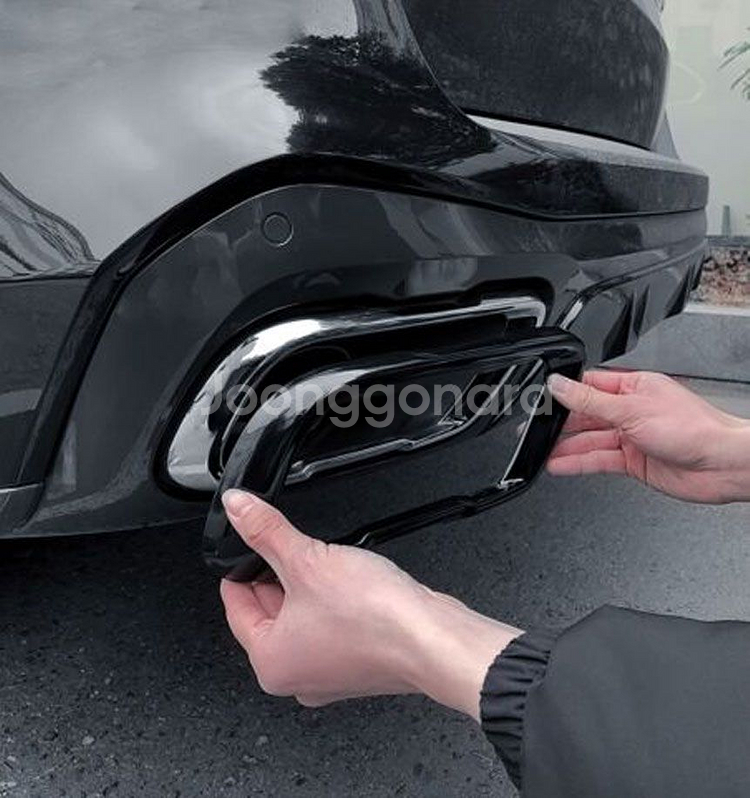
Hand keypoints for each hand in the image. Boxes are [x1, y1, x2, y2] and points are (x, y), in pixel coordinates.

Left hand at [219, 491, 519, 719]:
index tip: (249, 542)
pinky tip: (349, 584)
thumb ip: (266, 531)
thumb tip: (239, 508)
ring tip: (327, 563)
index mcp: (270, 662)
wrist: (433, 638)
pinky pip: (330, 625)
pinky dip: (333, 602)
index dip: (241, 566)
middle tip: (294, 547)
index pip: (235, 605)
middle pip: (269, 611)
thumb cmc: (376, 618)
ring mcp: (329, 674)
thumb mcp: (307, 560)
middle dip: (278, 575)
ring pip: (302, 617)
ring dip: (308, 586)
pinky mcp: (358, 664)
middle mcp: (296, 676)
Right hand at [547, 370, 749, 503]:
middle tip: (534, 428)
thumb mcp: (631, 409)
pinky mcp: (633, 461)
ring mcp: (632, 436)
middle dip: (561, 423)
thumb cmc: (693, 429)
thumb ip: (590, 400)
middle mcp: (632, 410)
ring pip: (590, 440)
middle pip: (586, 414)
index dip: (564, 392)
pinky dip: (579, 463)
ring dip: (566, 447)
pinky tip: (561, 465)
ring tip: (541, 451)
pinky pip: (599, 460)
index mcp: (634, 386)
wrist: (721, 465)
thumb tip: (559, 385)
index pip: (589, 385)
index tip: (542, 398)